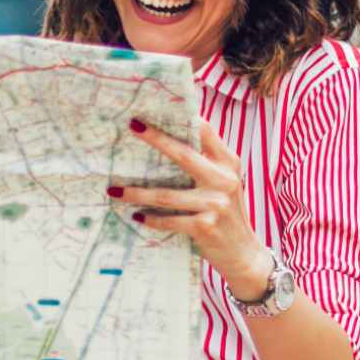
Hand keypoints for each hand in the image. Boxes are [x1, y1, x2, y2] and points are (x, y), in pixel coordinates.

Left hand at [112, 117, 272, 298]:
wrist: (244, 253)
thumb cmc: (226, 213)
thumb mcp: (224, 183)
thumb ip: (206, 162)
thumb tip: (170, 138)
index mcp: (228, 163)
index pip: (206, 132)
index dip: (185, 116)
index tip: (162, 106)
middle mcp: (223, 180)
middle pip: (183, 154)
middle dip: (156, 139)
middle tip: (133, 126)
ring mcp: (215, 204)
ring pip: (166, 194)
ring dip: (137, 192)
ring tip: (115, 189)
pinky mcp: (205, 226)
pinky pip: (168, 219)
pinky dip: (150, 218)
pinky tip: (136, 215)